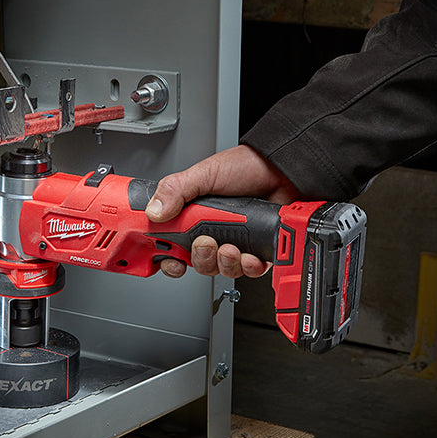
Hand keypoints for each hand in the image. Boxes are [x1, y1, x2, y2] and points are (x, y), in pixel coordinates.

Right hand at [144, 144, 302, 278]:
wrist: (281, 169)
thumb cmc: (244, 166)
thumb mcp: (204, 174)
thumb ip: (176, 190)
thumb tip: (155, 211)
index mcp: (193, 216)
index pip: (171, 244)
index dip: (167, 256)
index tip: (169, 258)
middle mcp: (212, 231)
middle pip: (196, 262)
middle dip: (200, 259)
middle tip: (205, 243)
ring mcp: (234, 241)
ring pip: (221, 269)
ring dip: (224, 263)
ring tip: (230, 247)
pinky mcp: (257, 249)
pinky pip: (248, 270)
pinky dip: (248, 267)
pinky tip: (249, 255)